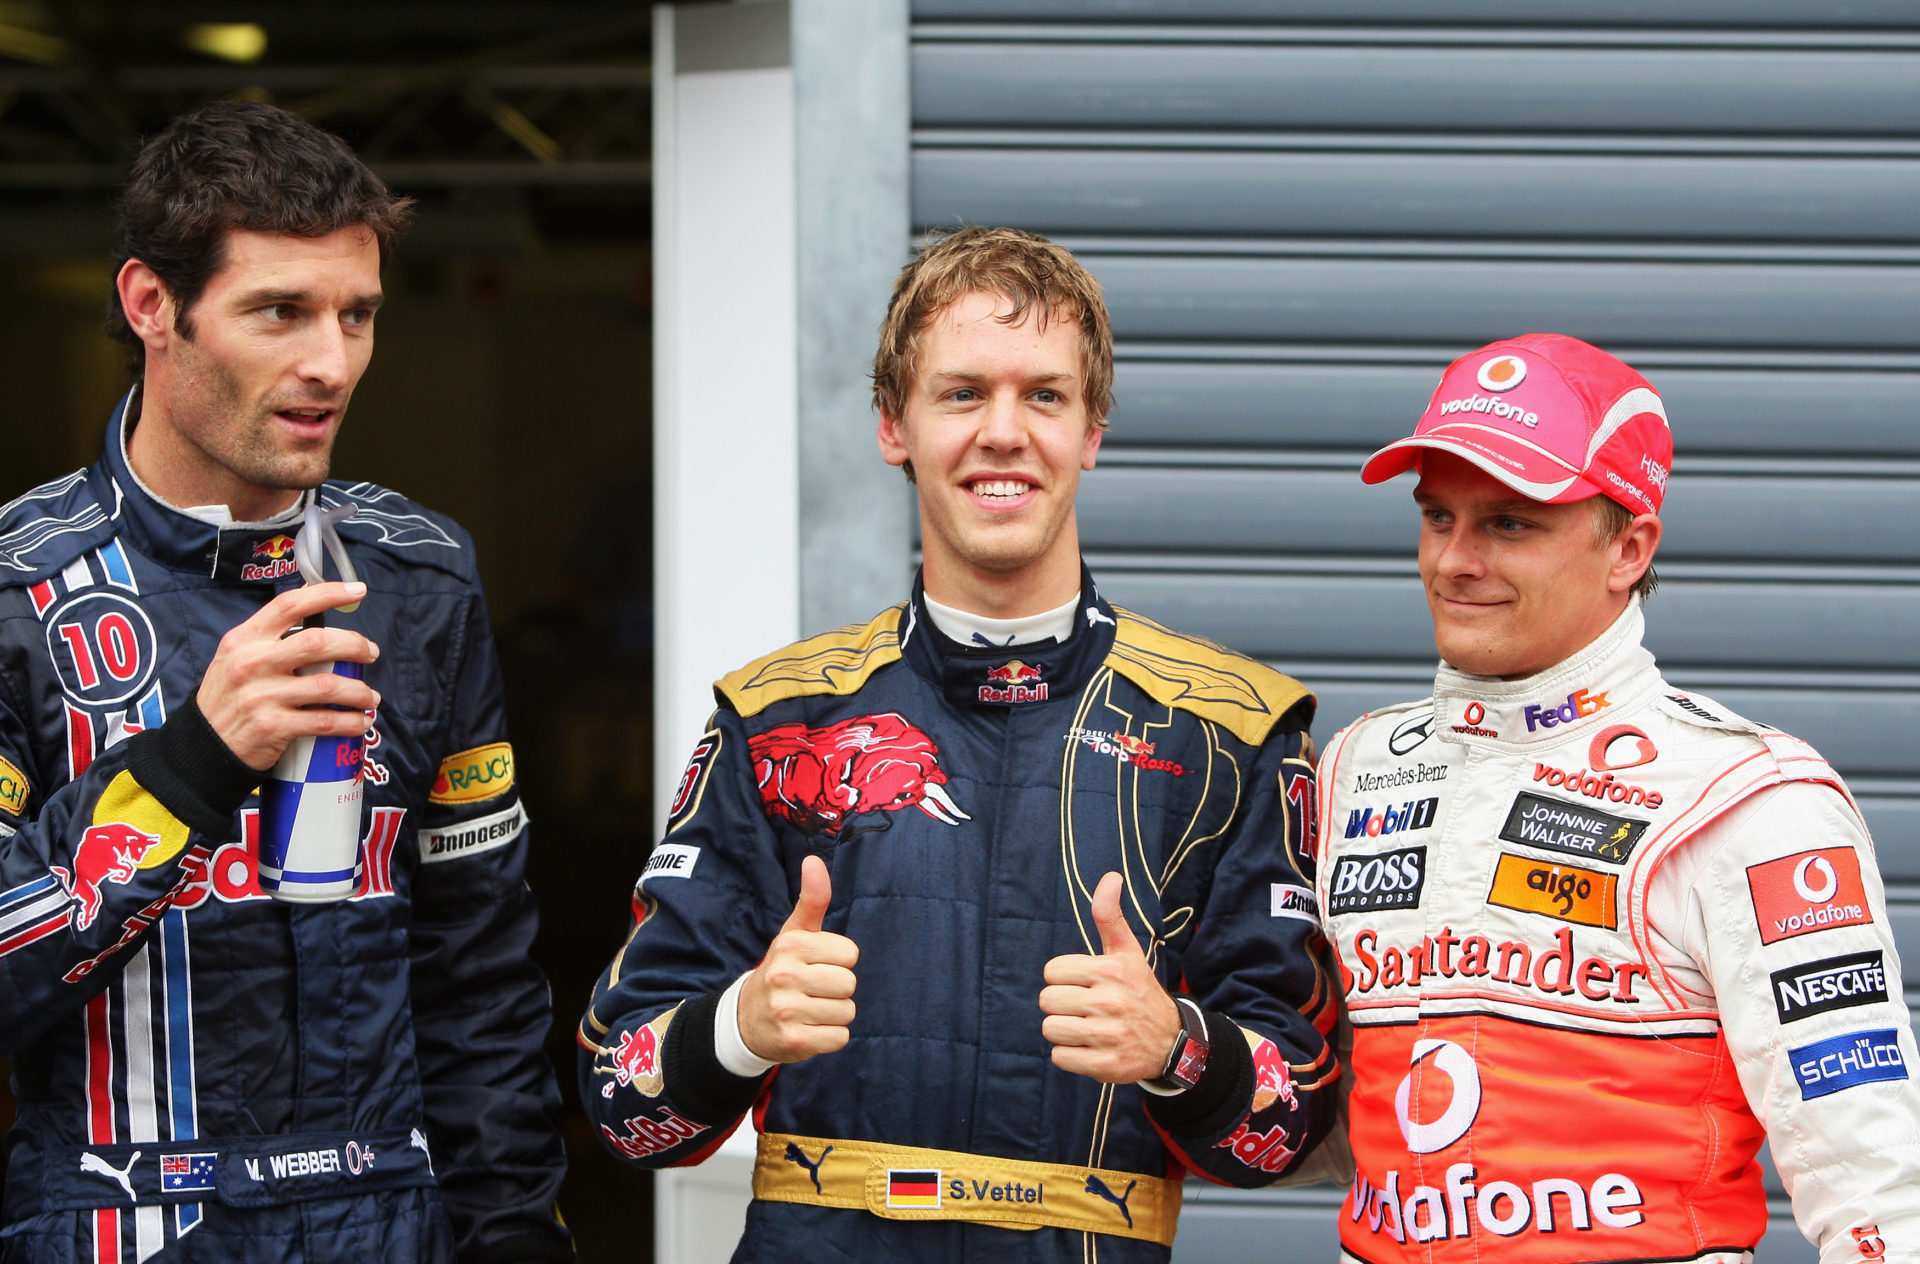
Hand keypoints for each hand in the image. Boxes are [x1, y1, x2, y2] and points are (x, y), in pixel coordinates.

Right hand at [196, 582, 381, 770]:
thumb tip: (314, 613)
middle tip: (370, 653)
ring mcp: (261, 695)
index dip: (328, 594)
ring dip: (359, 691)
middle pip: (318, 643)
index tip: (358, 591)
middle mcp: (252, 663)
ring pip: (328, 686)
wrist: (202, 746)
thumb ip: (270, 638)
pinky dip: (350, 722)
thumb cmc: (229, 698)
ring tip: (369, 697)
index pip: (289, 605)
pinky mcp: (272, 727)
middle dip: (354, 645)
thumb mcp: (235, 658)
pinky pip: (324, 722)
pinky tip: (360, 722)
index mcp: (244, 639)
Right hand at [738, 855, 858, 1062]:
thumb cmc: (783, 970)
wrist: (746, 1019)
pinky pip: (840, 1038)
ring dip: (834, 1014)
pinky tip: (809, 1029)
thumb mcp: (794, 933)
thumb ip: (812, 899)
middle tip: (813, 990)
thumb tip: (813, 860)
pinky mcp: (792, 1041)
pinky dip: (830, 1037)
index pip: (850, 953)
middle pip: (849, 983)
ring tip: (810, 1010)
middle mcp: (785, 976)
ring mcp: (786, 1010)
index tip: (817, 965)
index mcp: (790, 945)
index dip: (838, 961)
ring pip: (847, 1012)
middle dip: (837, 989)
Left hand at [1040, 871, 1182, 1083]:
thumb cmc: (1138, 990)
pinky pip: (1060, 1058)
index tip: (1085, 984)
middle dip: (1061, 1005)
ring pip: (1050, 1029)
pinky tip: (1091, 1047)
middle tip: (1085, 1007)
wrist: (1172, 1041)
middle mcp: (1110, 1002)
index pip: (1052, 971)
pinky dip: (1070, 1055)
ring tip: (1087, 1028)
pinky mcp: (1105, 1066)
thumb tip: (1110, 877)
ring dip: (1064, 1030)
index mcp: (1111, 970)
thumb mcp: (1127, 952)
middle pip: (1047, 1001)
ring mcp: (1108, 1036)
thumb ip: (1110, 916)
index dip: (1064, 978)